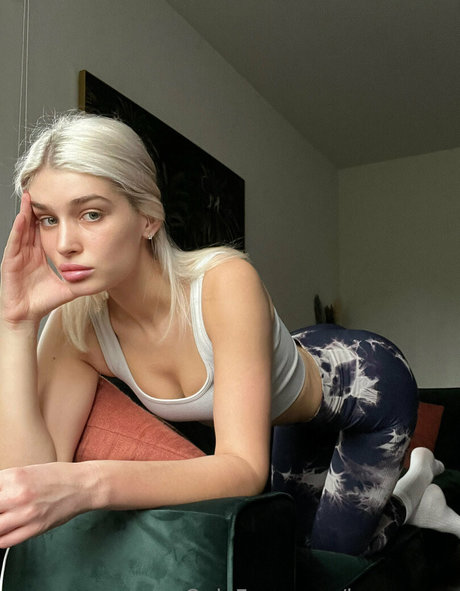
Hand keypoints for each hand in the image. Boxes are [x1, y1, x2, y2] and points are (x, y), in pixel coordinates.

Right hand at [0, 193, 75, 323]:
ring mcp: (18, 255)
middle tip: (44, 188)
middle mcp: (29, 252)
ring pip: (23, 229)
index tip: (61, 201)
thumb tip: (103, 272)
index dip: (52, 216)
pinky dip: (19, 229)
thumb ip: (83, 277)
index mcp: (41, 254)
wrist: (26, 316)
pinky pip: (15, 242)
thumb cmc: (44, 301)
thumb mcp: (69, 285)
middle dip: (38, 207)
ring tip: (30, 195)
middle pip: (33, 224)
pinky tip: (23, 217)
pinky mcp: (10, 262)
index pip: (46, 230)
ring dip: (26, 212)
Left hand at [0, 462, 94, 547]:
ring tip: (2, 519)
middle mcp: (18, 495)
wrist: (83, 485)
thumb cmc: (57, 476)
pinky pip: (5, 541)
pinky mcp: (35, 528)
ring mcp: (26, 513)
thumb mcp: (27, 471)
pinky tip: (3, 532)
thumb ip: (5, 484)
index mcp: (14, 476)